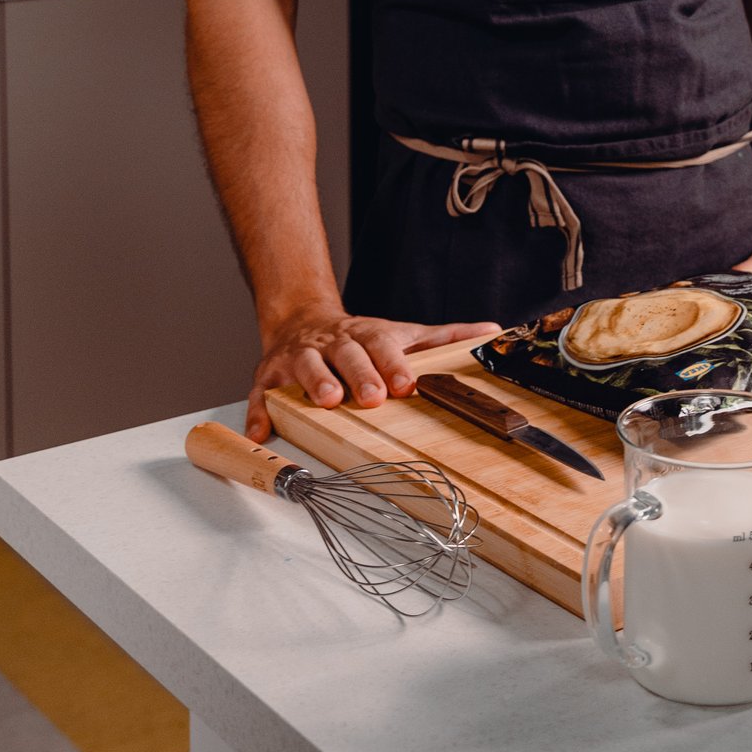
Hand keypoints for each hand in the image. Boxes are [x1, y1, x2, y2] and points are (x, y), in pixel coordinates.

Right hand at [246, 305, 498, 440]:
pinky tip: (262, 431)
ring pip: (306, 366)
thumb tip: (491, 332)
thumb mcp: (402, 334)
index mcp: (367, 335)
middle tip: (372, 397)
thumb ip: (444, 338)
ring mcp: (300, 358)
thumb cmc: (360, 338)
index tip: (408, 383)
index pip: (383, 345)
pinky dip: (260, 411)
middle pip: (347, 354)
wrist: (303, 320)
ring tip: (325, 401)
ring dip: (314, 382)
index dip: (395, 364)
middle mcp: (333, 344)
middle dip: (359, 374)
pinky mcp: (270, 375)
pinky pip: (262, 393)